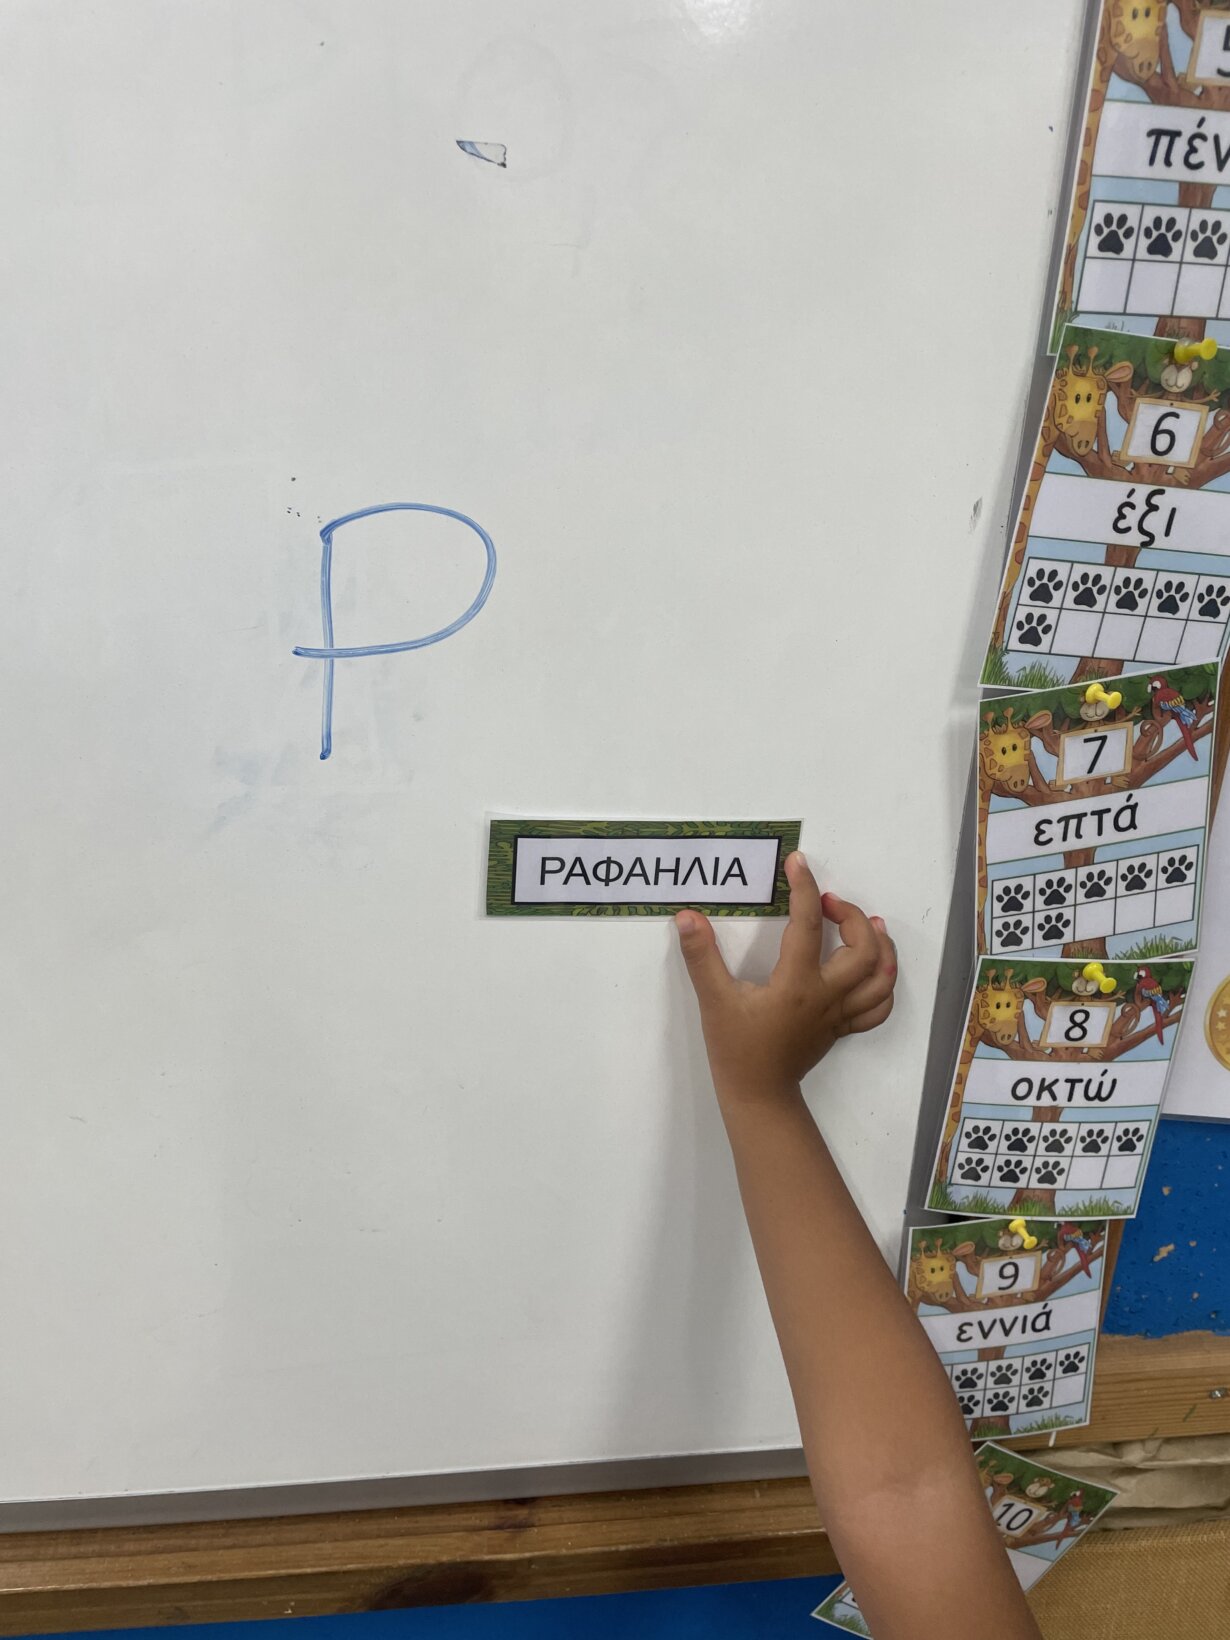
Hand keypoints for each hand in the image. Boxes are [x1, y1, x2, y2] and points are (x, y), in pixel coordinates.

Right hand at [675, 852, 895, 1101]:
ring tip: (867, 923)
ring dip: (881, 946)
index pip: (808, 925)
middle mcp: (827, 996)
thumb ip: (701, 957)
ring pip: (881, 977)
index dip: (804, 887)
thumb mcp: (713, 1000)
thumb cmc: (736, 1048)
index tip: (797, 863)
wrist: (758, 1095)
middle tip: (828, 902)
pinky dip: (883, 983)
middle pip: (864, 949)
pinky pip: (878, 1006)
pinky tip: (872, 967)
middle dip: (852, 916)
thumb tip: (688, 917)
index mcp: (797, 985)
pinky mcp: (843, 1028)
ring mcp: (840, 1014)